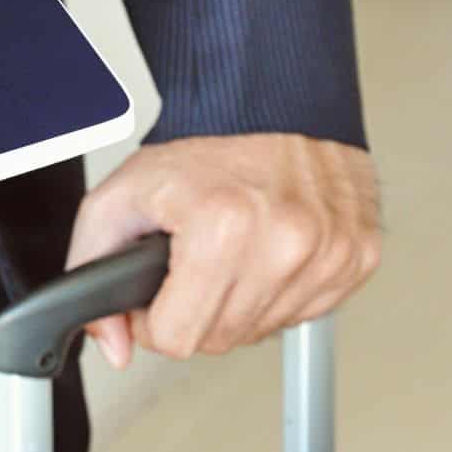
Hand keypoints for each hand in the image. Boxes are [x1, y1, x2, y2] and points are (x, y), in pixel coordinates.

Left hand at [68, 134, 381, 366]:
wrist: (271, 105)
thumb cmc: (198, 151)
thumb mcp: (117, 200)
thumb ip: (92, 271)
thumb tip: (114, 346)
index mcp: (224, 227)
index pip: (177, 338)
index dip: (152, 320)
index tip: (156, 291)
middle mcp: (287, 241)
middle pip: (220, 340)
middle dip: (194, 311)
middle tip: (190, 265)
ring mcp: (330, 251)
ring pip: (263, 332)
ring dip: (238, 304)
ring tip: (229, 253)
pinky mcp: (359, 255)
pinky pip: (306, 314)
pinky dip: (279, 292)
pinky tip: (266, 253)